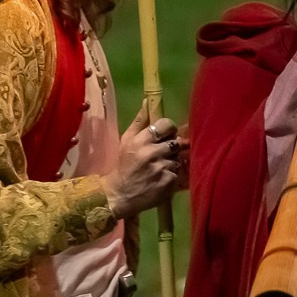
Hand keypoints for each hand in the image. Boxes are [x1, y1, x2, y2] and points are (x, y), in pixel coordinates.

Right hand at [106, 103, 185, 219]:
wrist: (118, 195)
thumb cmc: (123, 165)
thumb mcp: (126, 141)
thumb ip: (139, 121)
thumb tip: (147, 101)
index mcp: (141, 140)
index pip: (166, 125)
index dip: (169, 129)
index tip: (166, 135)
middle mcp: (152, 153)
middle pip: (176, 142)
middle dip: (171, 147)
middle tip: (162, 154)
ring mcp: (161, 168)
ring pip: (177, 158)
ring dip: (171, 162)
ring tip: (159, 168)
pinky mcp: (168, 182)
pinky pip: (177, 173)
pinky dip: (171, 176)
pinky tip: (160, 179)